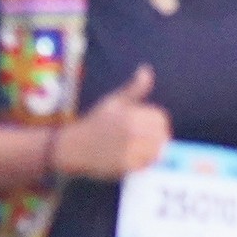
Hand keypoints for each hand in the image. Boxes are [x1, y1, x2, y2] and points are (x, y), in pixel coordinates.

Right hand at [48, 66, 169, 179]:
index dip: (156, 122)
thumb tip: (146, 70)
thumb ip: (134, 88)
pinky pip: (146, 165)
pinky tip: (130, 158)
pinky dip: (142, 163)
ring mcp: (130, 150)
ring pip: (157, 152)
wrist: (74, 147)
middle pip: (162, 136)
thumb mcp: (113, 101)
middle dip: (155, 137)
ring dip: (151, 151)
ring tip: (137, 149)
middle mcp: (133, 132)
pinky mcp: (126, 166)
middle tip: (141, 140)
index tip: (145, 126)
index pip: (161, 118)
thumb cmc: (94, 122)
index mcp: (132, 115)